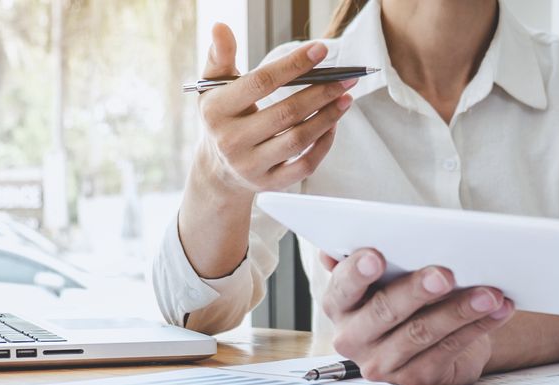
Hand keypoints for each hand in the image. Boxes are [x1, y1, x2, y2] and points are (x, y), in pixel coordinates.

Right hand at [195, 23, 354, 196]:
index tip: (320, 50)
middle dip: (320, 93)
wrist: (216, 169)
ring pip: (298, 140)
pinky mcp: (269, 183)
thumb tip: (221, 27)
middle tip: (345, 78)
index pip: (260, 83)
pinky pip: (304, 165)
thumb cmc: (222, 118)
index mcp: (216, 111)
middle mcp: (231, 141)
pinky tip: (334, 126)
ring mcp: (251, 165)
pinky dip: (323, 145)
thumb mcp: (213, 87)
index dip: (293, 65)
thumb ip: (220, 56)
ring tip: (345, 98)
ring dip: (327, 117)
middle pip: (285, 113)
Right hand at [320, 250, 516, 384]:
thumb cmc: (407, 296)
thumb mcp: (386, 276)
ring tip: (489, 293)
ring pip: (422, 333)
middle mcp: (353, 337)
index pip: (343, 287)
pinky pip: (449, 349)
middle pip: (385, 311)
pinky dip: (478, 327)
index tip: (376, 256)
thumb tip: (338, 248)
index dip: (357, 272)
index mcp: (340, 304)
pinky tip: (498, 310)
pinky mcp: (416, 378)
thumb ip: (369, 259)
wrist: (433, 338)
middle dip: (417, 291)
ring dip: (460, 310)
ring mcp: (383, 362)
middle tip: (445, 274)